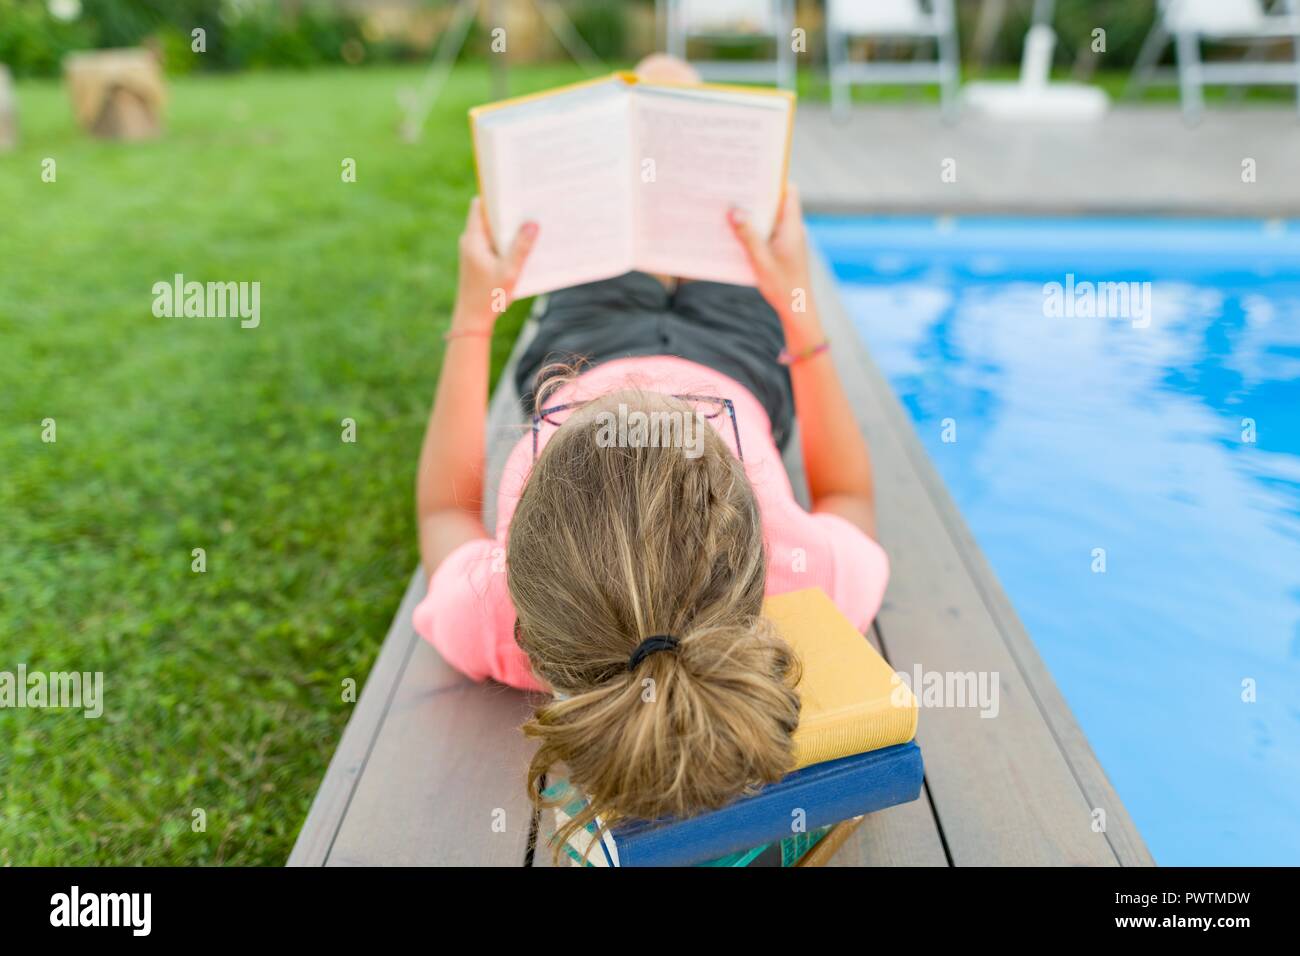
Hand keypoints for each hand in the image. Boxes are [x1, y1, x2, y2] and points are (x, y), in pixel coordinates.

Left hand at [451, 196, 537, 332]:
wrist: (472, 319)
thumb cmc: (489, 296)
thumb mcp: (509, 272)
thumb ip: (521, 248)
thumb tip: (532, 224)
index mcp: (473, 239)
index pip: (480, 205)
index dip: (496, 195)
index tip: (514, 189)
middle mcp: (470, 241)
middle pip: (488, 215)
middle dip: (508, 210)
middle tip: (529, 204)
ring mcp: (474, 250)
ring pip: (492, 229)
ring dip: (509, 226)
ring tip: (531, 221)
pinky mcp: (479, 259)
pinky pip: (493, 242)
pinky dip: (506, 240)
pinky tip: (524, 244)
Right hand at [728, 185, 820, 347]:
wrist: (797, 309)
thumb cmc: (782, 286)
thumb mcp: (760, 260)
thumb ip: (748, 235)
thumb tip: (734, 210)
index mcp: (792, 227)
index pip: (789, 191)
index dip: (774, 179)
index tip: (753, 172)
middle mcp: (792, 229)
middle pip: (776, 202)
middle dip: (756, 195)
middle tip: (733, 188)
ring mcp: (788, 240)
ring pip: (770, 217)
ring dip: (753, 214)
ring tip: (730, 208)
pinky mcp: (783, 250)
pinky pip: (768, 232)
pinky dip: (754, 229)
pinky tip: (736, 233)